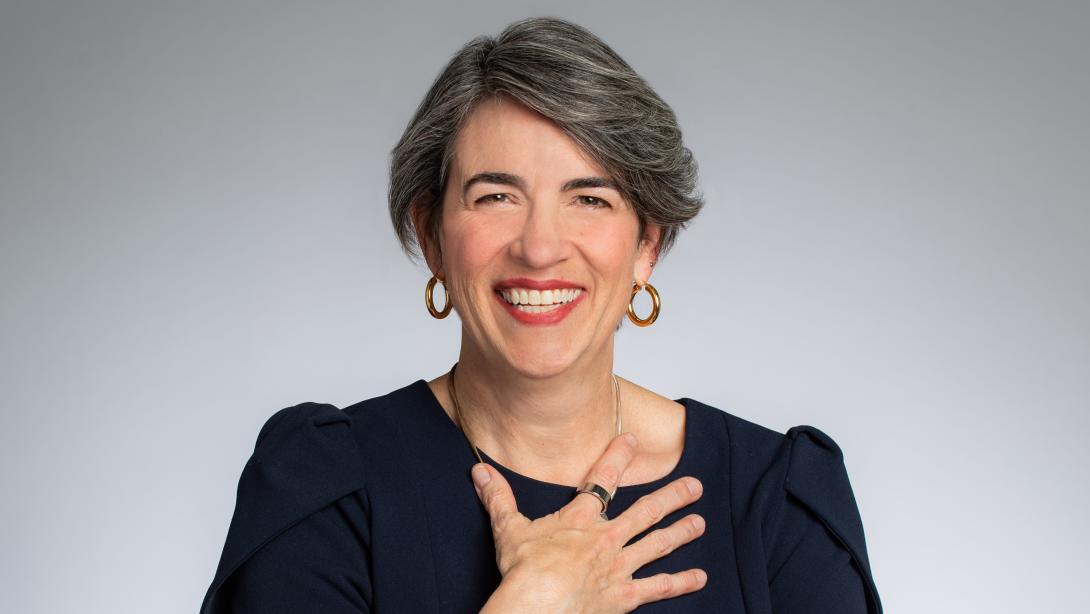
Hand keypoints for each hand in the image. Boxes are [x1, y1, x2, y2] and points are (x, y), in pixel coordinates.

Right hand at [473, 433, 706, 612]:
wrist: (538, 604)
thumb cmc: (524, 570)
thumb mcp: (507, 527)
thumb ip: (498, 497)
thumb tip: (480, 470)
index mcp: (580, 518)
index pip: (603, 479)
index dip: (618, 457)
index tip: (633, 441)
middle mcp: (606, 538)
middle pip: (646, 511)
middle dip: (672, 496)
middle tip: (695, 486)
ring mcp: (619, 566)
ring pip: (657, 544)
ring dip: (681, 532)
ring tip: (700, 522)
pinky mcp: (624, 596)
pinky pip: (658, 587)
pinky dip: (680, 582)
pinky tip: (699, 576)